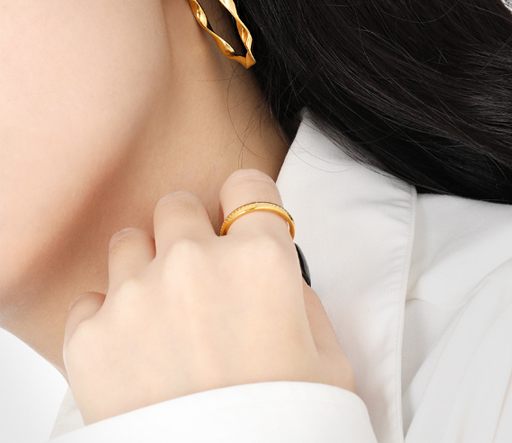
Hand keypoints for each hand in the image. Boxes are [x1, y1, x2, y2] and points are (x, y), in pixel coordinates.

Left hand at [63, 169, 354, 424]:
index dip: (247, 204)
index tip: (242, 223)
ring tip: (163, 313)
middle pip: (178, 205)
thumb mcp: (329, 355)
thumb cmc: (286, 427)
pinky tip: (135, 352)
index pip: (246, 185)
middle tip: (201, 274)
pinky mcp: (90, 338)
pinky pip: (92, 299)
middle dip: (190, 232)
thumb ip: (301, 295)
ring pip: (128, 240)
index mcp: (261, 259)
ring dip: (146, 266)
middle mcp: (195, 263)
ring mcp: (137, 296)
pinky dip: (110, 318)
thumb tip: (276, 276)